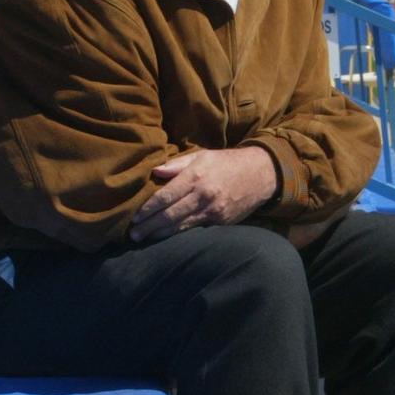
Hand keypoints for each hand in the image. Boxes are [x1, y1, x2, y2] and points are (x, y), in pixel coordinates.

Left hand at [129, 147, 276, 241]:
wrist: (261, 174)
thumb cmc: (227, 162)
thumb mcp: (202, 155)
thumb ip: (177, 164)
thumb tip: (155, 171)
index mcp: (196, 176)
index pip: (165, 196)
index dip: (148, 209)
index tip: (135, 216)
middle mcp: (203, 195)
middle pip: (170, 215)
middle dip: (149, 226)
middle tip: (133, 234)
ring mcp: (213, 211)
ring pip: (181, 226)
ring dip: (160, 233)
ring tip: (144, 238)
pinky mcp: (221, 221)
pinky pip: (195, 228)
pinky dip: (179, 233)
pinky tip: (166, 236)